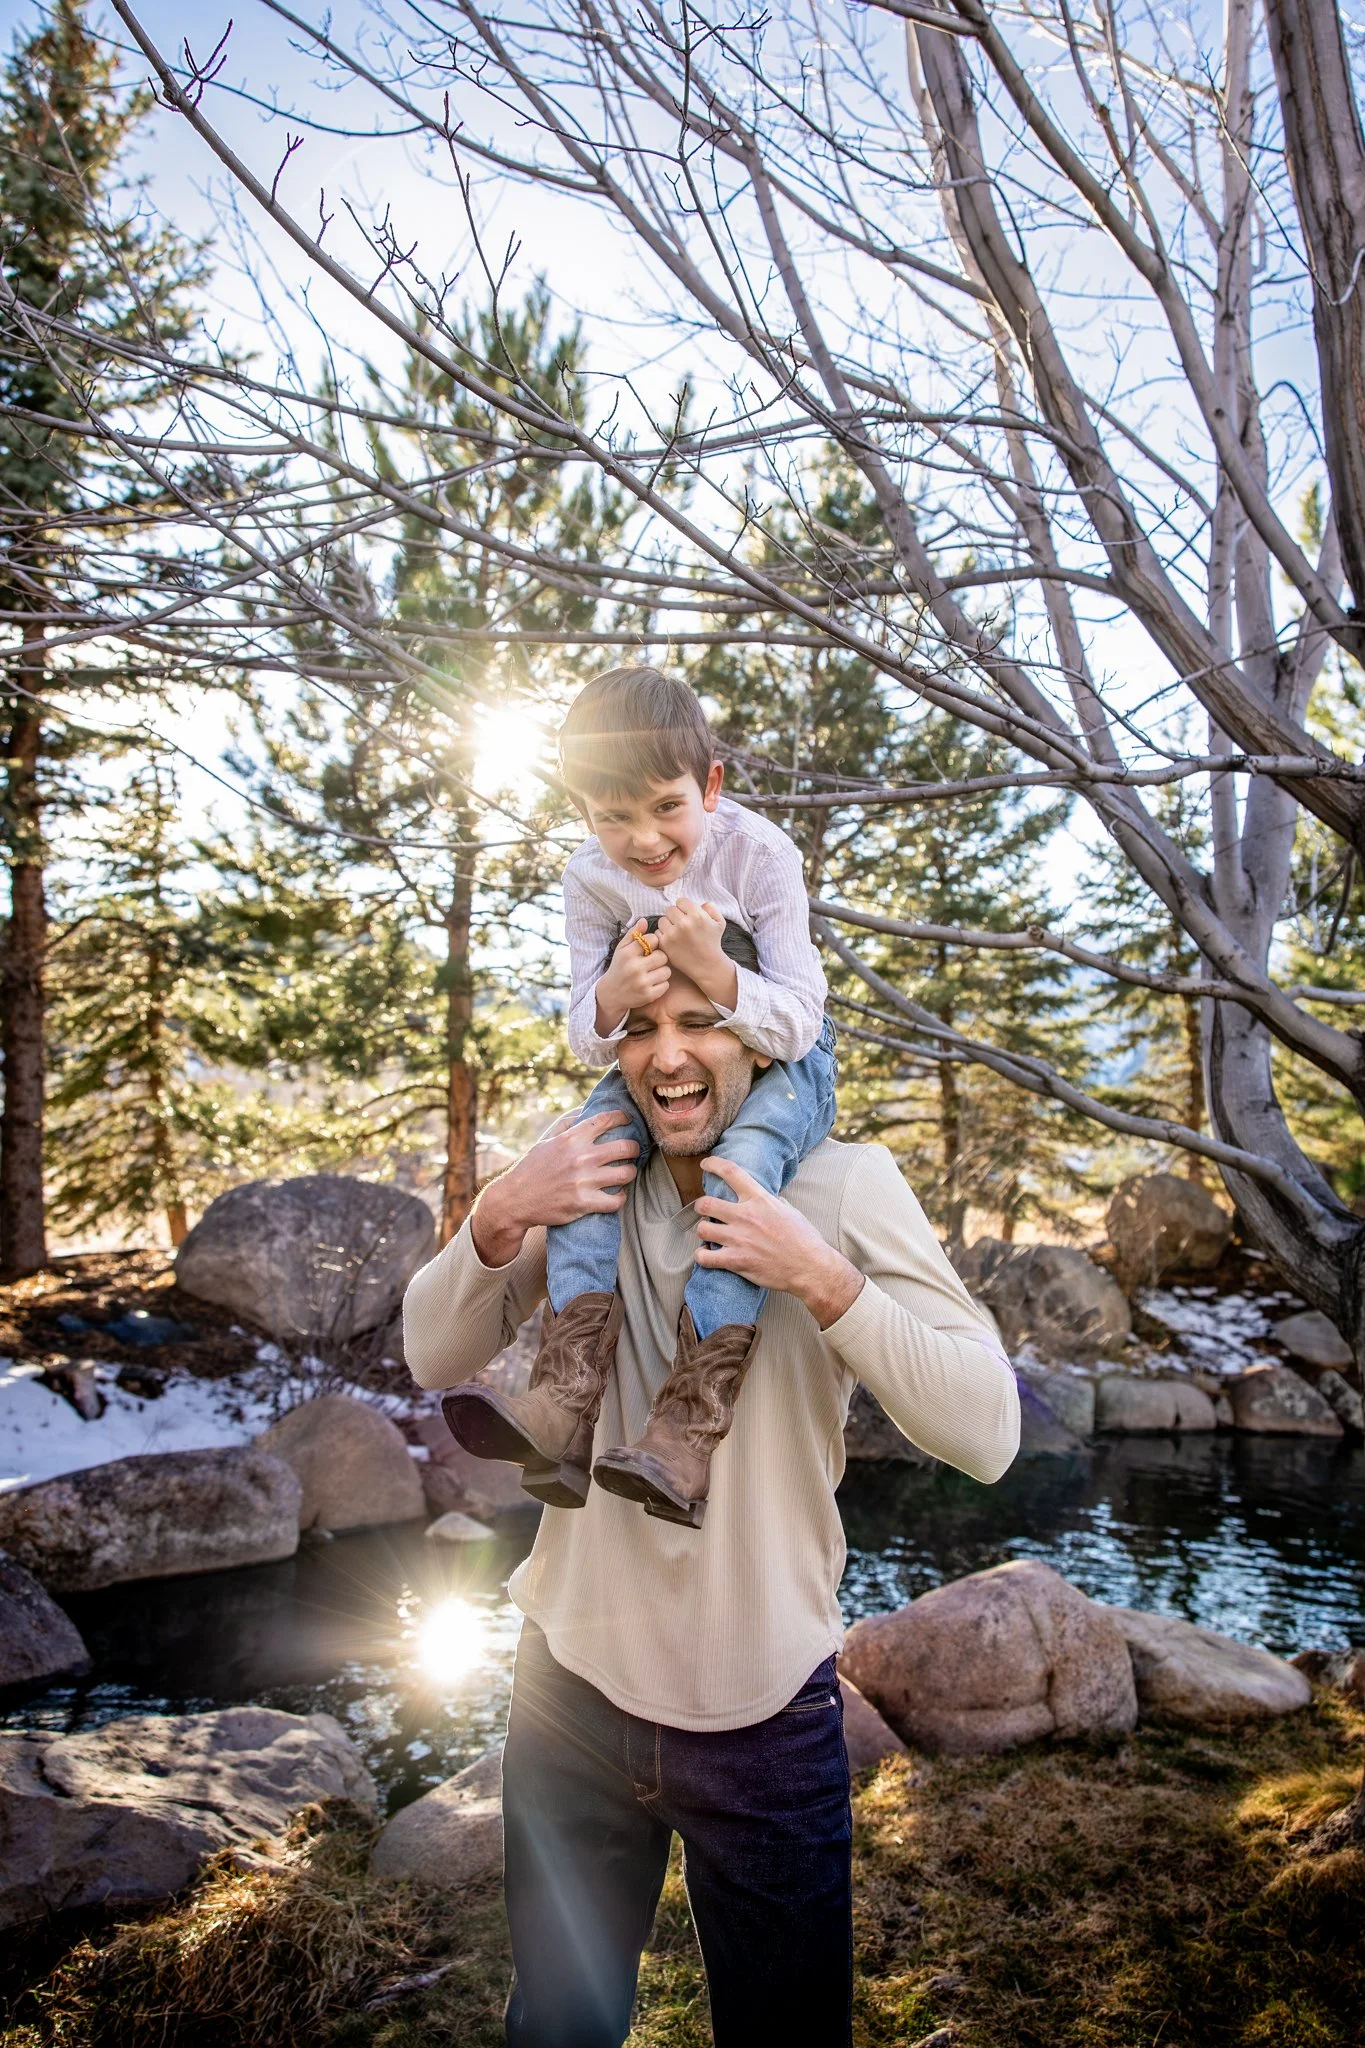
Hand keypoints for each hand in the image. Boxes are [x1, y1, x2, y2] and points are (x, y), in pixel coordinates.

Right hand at [472, 1110, 638, 1265]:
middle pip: (625, 1147)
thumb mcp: (545, 1141)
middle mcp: (580, 1158)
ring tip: (626, 1173)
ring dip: (630, 1172)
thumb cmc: (531, 1168)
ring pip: (626, 1174)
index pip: (607, 1120)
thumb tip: (584, 1109)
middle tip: (633, 1151)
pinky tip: (617, 1194)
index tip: (628, 1120)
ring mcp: (584, 1182)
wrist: (515, 1200)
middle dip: (634, 1148)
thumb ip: (566, 1124)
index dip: (623, 1117)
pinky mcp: (584, 1204)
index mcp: (571, 1139)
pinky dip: (620, 1197)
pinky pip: (616, 1200)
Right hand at [594, 919, 670, 1035]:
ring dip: (662, 971)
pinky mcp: (648, 995)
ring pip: (667, 971)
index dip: (654, 943)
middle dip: (660, 958)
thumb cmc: (619, 967)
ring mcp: (642, 983)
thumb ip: (633, 934)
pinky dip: (661, 984)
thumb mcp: (621, 949)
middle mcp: (635, 968)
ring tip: (652, 972)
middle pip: (663, 956)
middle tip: (653, 962)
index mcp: (628, 953)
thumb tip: (644, 920)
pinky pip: (666, 985)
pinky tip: (652, 983)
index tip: (649, 948)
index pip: (653, 939)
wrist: (610, 994)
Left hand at [656, 899, 736, 1008]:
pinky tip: (672, 941)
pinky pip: (657, 932)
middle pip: (670, 910)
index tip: (687, 916)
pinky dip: (663, 936)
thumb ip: (711, 908)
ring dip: (668, 925)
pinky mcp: (665, 944)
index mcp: (697, 915)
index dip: (684, 908)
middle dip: (675, 916)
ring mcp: (672, 934)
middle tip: (681, 925)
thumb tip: (700, 903)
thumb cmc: (713, 942)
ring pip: (662, 920)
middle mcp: (684, 923)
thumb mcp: (719, 922)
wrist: (707, 965)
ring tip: (677, 933)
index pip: (681, 901)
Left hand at [693, 1157, 863, 1327]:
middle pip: (706, 1203)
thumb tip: (767, 1198)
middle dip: (701, 1207)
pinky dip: (701, 1256)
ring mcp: (739, 1239)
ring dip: (703, 1232)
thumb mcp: (790, 1211)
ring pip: (702, 1229)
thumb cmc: (804, 1240)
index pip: (732, 1172)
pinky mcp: (736, 1261)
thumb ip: (773, 1203)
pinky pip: (704, 1256)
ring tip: (709, 1235)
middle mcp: (746, 1216)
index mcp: (761, 1200)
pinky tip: (707, 1255)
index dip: (714, 1164)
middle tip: (704, 1211)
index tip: (705, 1164)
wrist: (810, 1268)